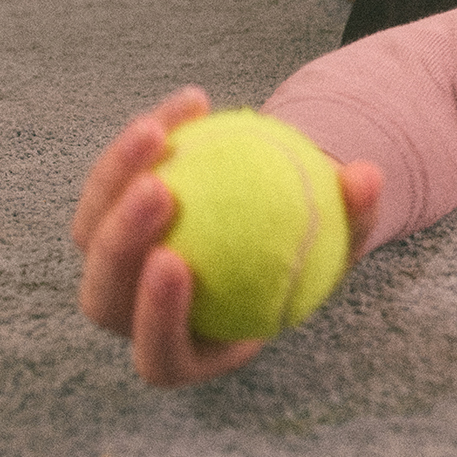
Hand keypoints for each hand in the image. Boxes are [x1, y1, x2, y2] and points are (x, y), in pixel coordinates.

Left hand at [71, 87, 383, 387]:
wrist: (271, 228)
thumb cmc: (314, 251)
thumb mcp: (345, 239)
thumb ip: (356, 216)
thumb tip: (367, 175)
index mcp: (188, 354)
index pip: (160, 355)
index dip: (157, 319)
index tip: (177, 263)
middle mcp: (137, 319)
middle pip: (104, 298)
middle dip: (120, 245)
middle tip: (161, 189)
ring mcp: (114, 272)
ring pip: (90, 235)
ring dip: (115, 181)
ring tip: (159, 132)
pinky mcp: (108, 221)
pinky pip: (111, 181)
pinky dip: (144, 142)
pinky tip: (194, 101)